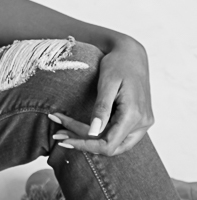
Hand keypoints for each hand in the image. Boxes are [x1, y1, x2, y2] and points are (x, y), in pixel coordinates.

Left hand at [49, 38, 153, 155]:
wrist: (132, 53)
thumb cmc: (118, 63)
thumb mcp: (107, 83)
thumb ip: (102, 109)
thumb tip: (93, 133)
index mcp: (135, 115)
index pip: (108, 144)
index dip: (84, 145)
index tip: (62, 137)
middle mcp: (142, 123)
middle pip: (111, 147)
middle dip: (83, 143)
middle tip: (58, 135)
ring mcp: (142, 123)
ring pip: (115, 144)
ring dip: (89, 140)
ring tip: (64, 131)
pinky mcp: (138, 120)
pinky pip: (118, 135)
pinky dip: (99, 134)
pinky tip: (81, 127)